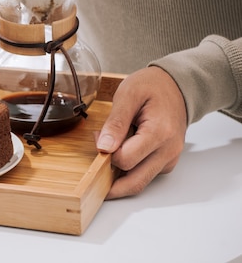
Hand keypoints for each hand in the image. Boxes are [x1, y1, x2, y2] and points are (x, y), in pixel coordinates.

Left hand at [96, 66, 187, 198]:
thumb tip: (104, 146)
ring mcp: (169, 159)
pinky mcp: (166, 162)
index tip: (99, 136)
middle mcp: (168, 151)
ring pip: (139, 182)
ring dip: (119, 177)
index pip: (126, 160)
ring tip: (109, 153)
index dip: (107, 153)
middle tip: (93, 171)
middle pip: (135, 183)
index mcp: (159, 133)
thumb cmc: (152, 87)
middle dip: (110, 183)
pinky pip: (145, 175)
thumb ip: (115, 122)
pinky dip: (130, 171)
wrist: (176, 86)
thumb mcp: (128, 95)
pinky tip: (123, 153)